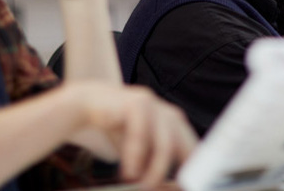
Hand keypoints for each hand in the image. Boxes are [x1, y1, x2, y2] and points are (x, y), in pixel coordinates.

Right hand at [72, 82, 196, 186]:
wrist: (87, 104)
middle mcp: (168, 114)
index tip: (191, 184)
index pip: (193, 146)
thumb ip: (152, 163)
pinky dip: (136, 155)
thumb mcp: (139, 150)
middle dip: (184, 169)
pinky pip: (142, 132)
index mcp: (175, 124)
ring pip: (165, 142)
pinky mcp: (136, 102)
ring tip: (145, 185)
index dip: (196, 165)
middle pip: (184, 145)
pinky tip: (129, 172)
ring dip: (156, 168)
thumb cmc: (117, 129)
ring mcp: (155, 106)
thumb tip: (167, 187)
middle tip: (176, 188)